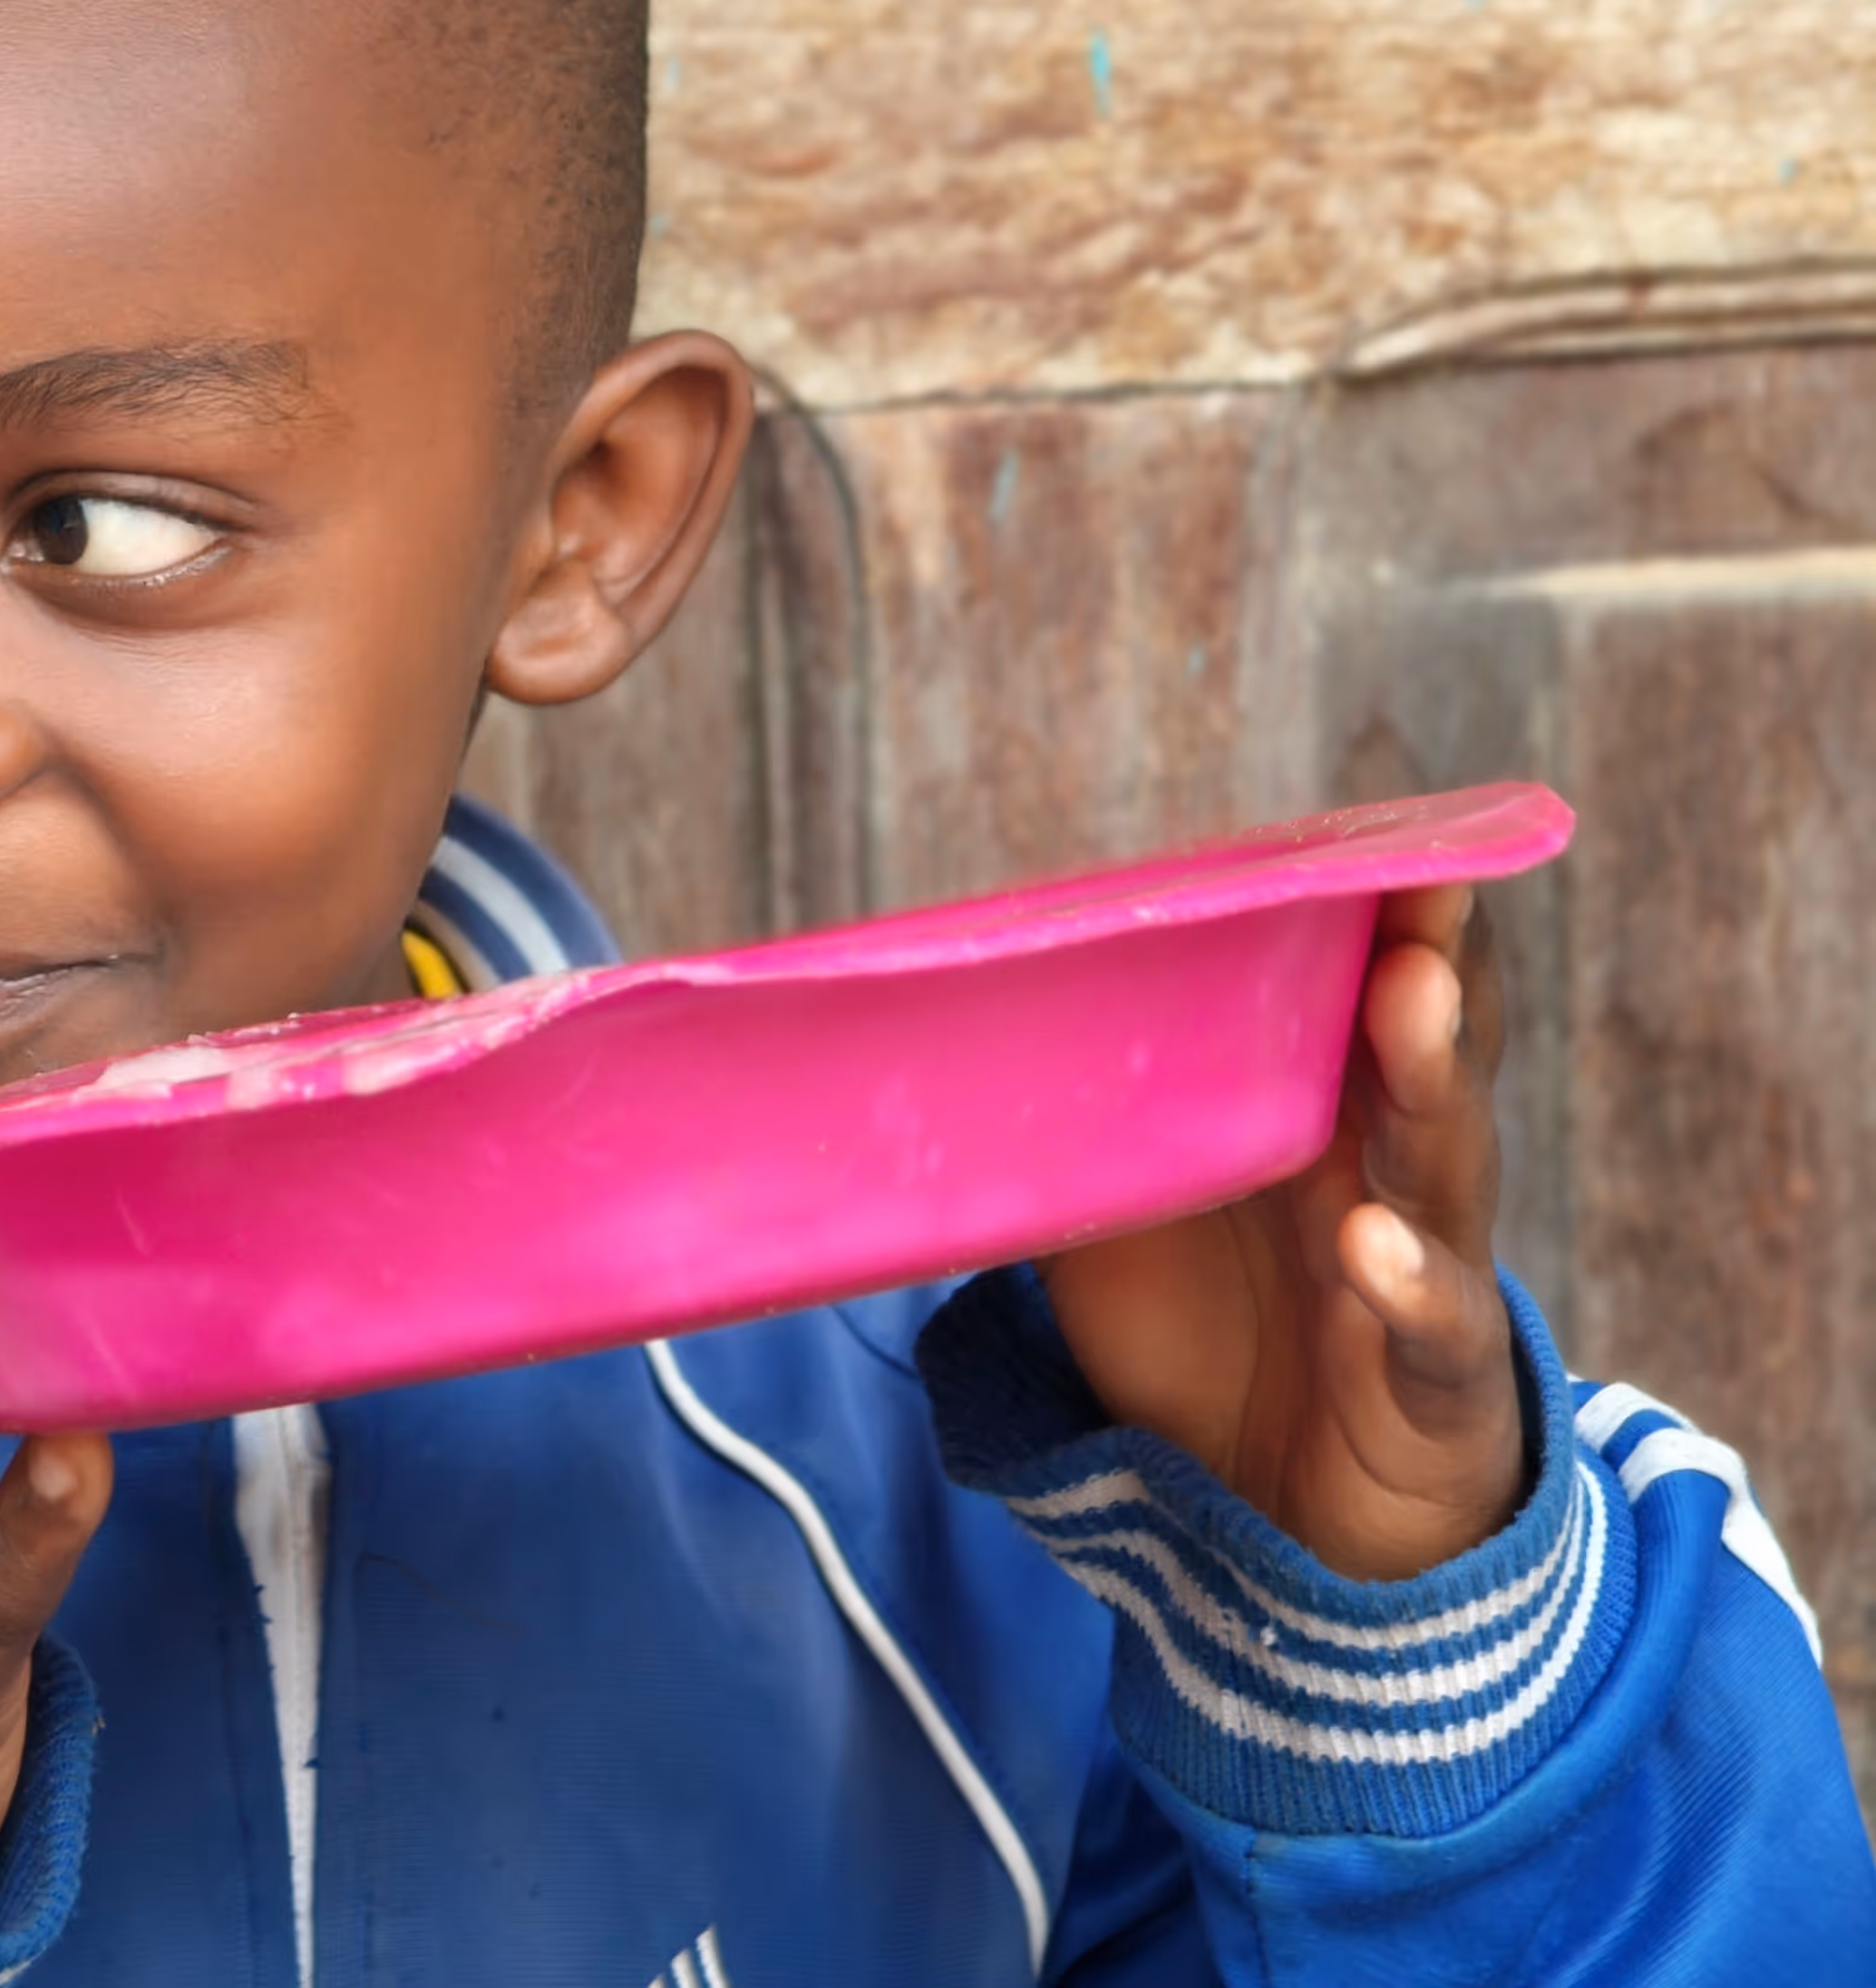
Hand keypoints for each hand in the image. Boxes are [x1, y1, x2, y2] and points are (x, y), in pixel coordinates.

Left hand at [1036, 886, 1523, 1580]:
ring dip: (1429, 1073)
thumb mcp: (1120, 1225)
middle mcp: (1386, 1168)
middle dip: (1422, 950)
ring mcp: (1425, 1261)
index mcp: (1316, 1114)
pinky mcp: (1437, 1374)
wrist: (1294, 1535)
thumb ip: (1063, 1133)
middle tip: (1419, 869)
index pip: (1346, 992)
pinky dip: (1408, 1284)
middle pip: (1418, 1042)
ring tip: (1411, 992)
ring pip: (1444, 1156)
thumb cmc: (1210, 1342)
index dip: (1361, 909)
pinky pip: (1435, 1322)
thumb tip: (912, 1047)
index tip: (1368, 821)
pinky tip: (1373, 1250)